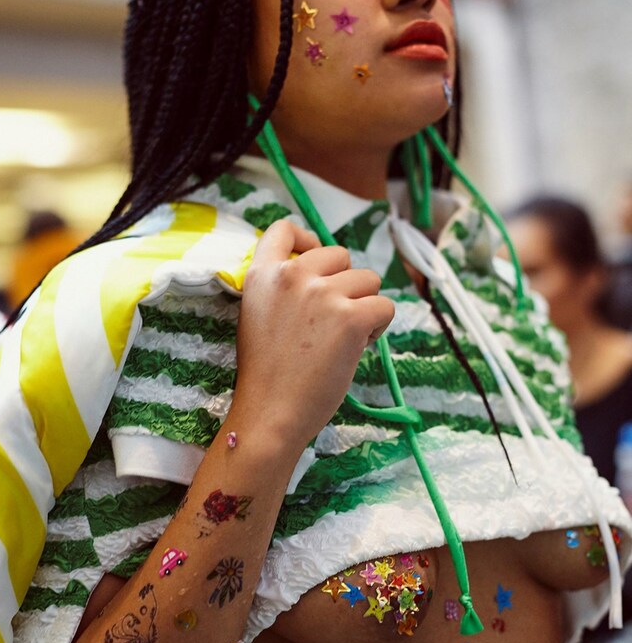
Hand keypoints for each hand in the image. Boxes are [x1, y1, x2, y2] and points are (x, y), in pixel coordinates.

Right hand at [232, 219, 393, 453]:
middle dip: (345, 283)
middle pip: (339, 254)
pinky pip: (385, 307)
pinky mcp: (351, 316)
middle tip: (330, 320)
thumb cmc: (266, 373)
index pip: (283, 230)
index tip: (314, 258)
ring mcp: (323, 294)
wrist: (270, 411)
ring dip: (364, 306)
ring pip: (369, 280)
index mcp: (262, 275)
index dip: (306, 239)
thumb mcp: (257, 316)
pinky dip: (377, 328)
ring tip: (341, 338)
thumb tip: (324, 276)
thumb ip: (282, 290)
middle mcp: (292, 276)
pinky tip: (354, 348)